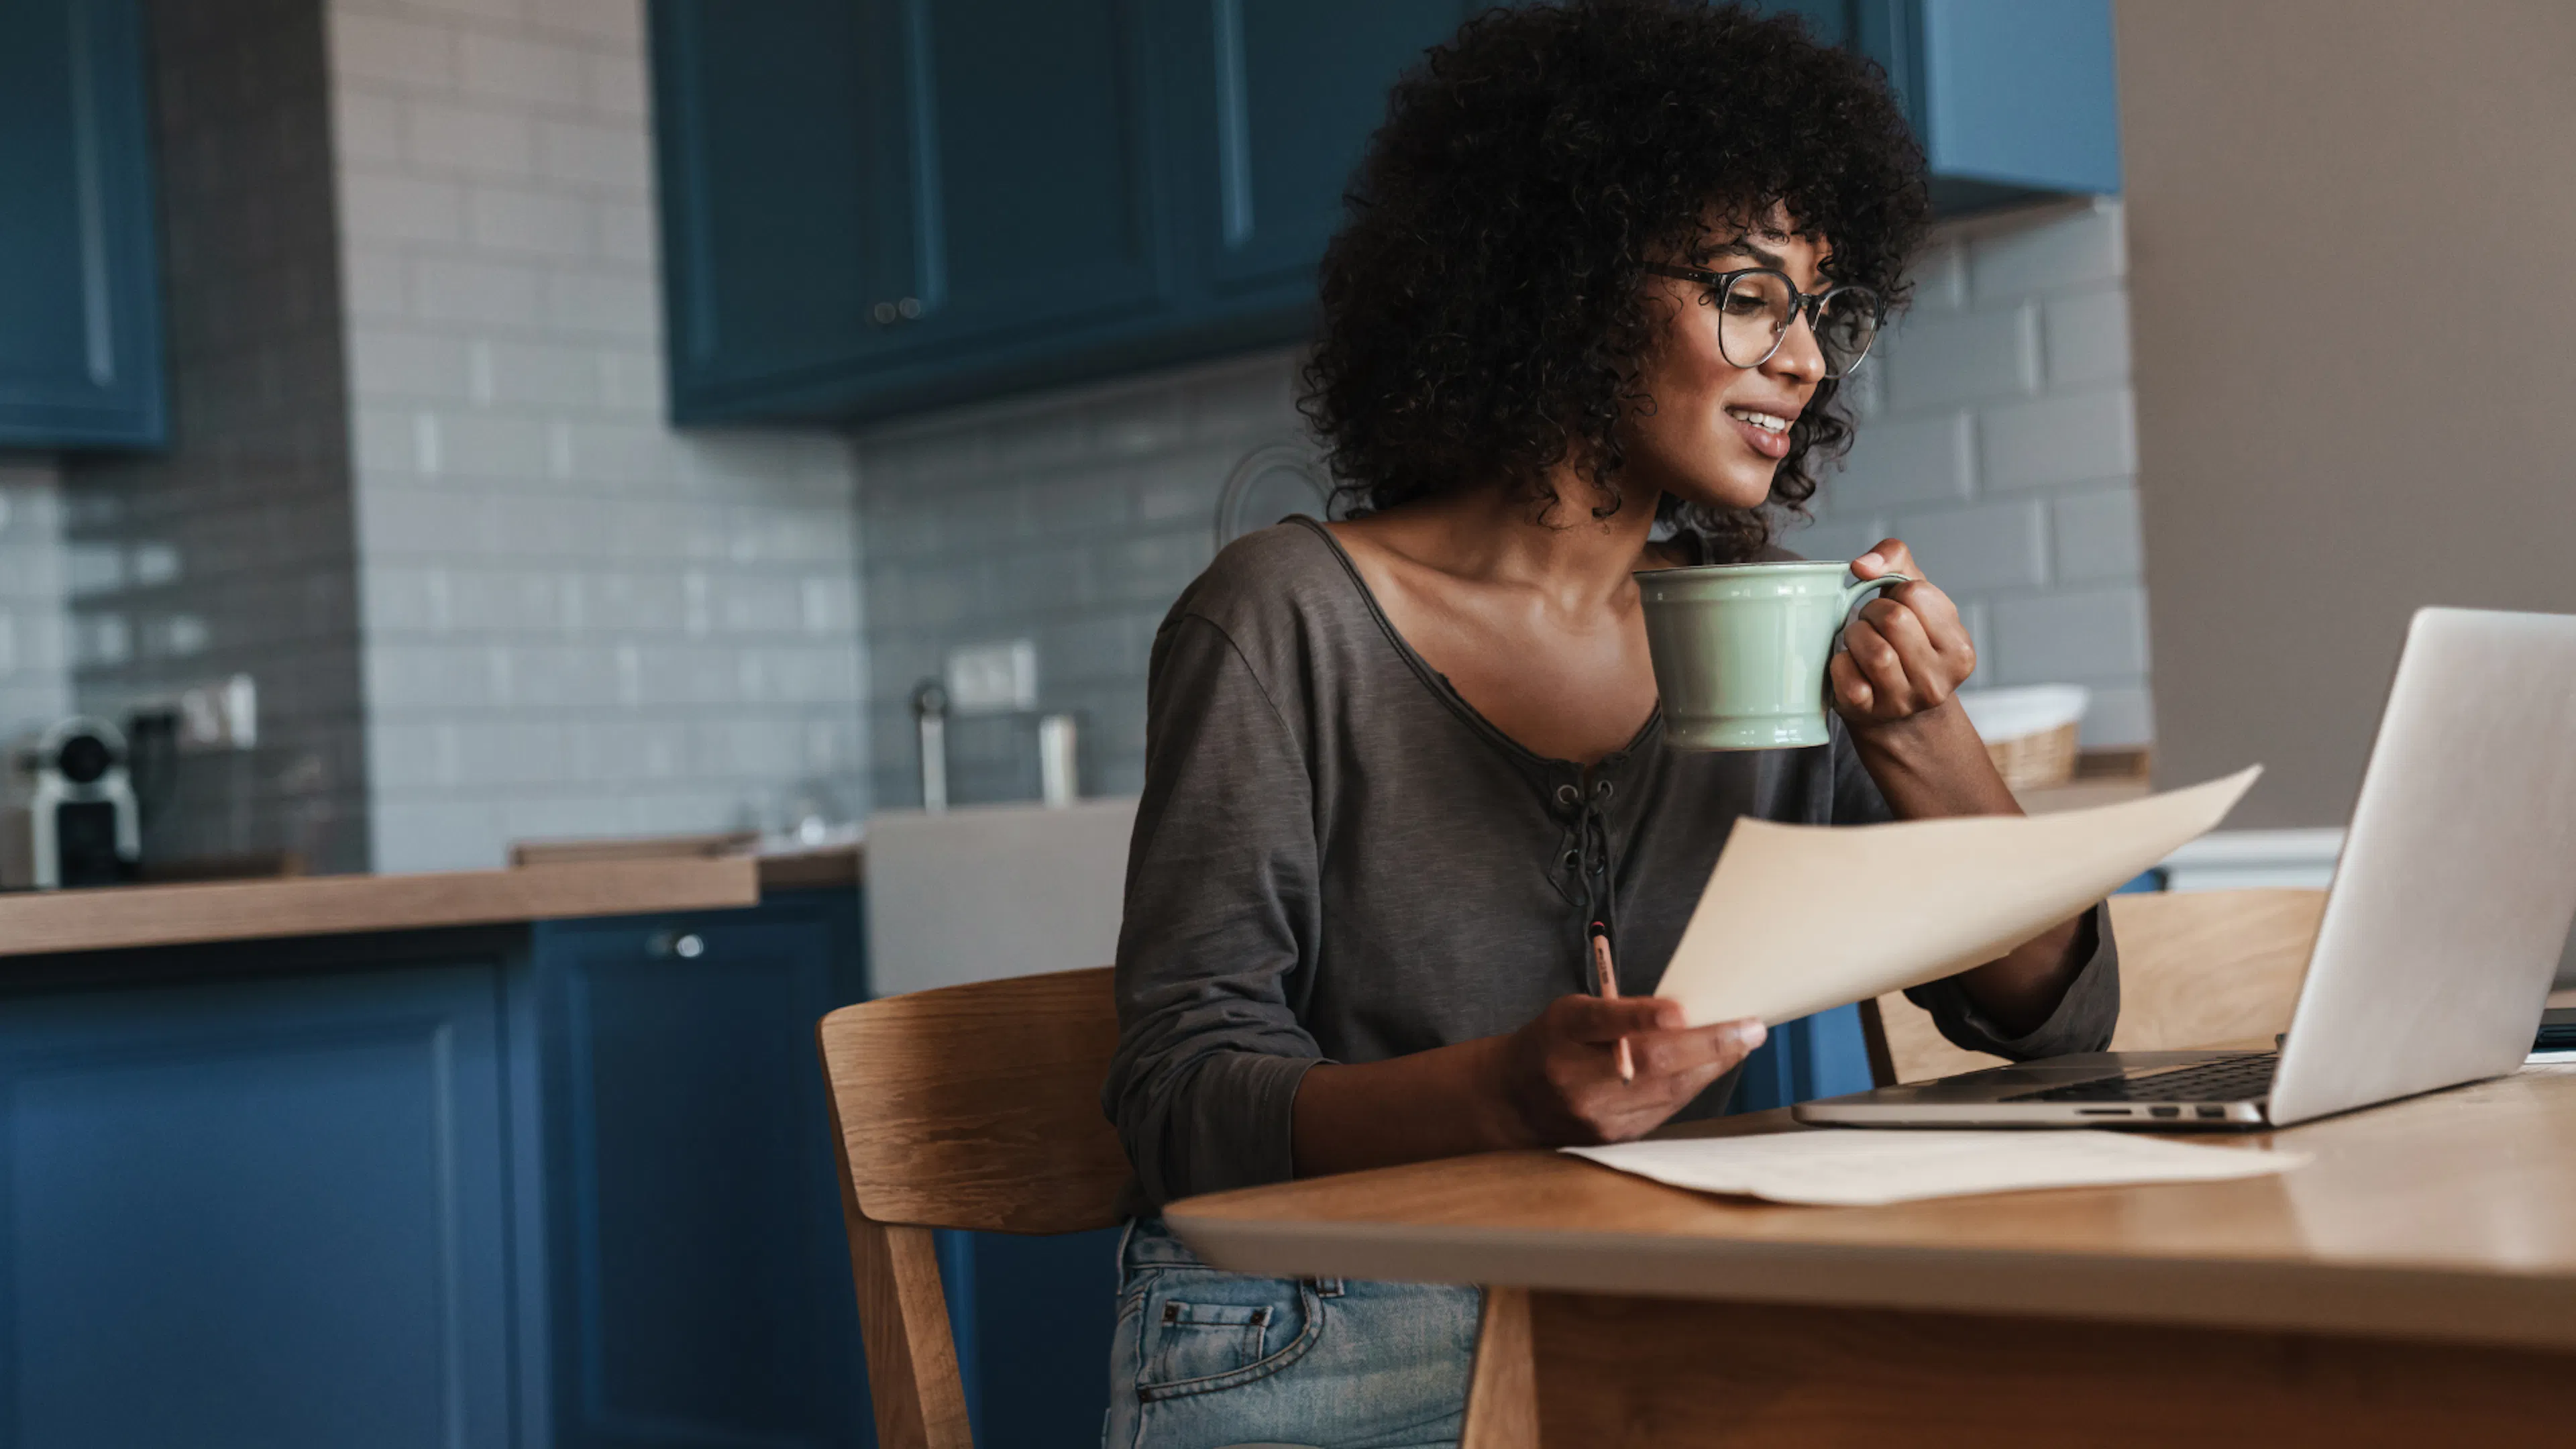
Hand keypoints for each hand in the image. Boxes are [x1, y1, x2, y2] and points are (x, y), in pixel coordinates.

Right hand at [1497, 995, 1765, 1145]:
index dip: (1642, 1017)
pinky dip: (1693, 1086)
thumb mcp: (1571, 1012)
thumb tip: (1681, 1014)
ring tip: (1742, 1042)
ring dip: (1712, 1066)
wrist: (1515, 1101)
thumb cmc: (1552, 1044)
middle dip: (1708, 1045)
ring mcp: (1596, 1114)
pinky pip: (1665, 1110)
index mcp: (1562, 1034)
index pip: (1604, 1022)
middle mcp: (1576, 1078)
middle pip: (1650, 1063)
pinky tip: (1713, 1067)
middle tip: (1750, 1029)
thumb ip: (1618, 1010)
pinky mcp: (1613, 1137)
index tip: (1681, 1011)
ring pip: (1667, 1090)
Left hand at [1831, 538, 1977, 729]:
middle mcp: (1938, 681)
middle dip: (1872, 612)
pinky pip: (1847, 677)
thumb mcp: (1914, 596)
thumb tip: (1861, 566)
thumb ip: (1895, 559)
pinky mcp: (1869, 713)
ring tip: (1860, 641)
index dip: (1895, 593)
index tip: (1895, 608)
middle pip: (1894, 620)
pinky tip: (1851, 666)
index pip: (1917, 593)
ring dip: (1856, 636)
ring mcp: (1905, 702)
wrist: (1896, 711)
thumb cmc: (1905, 640)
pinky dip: (1840, 664)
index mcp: (1959, 649)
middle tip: (1871, 623)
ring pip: (1874, 652)